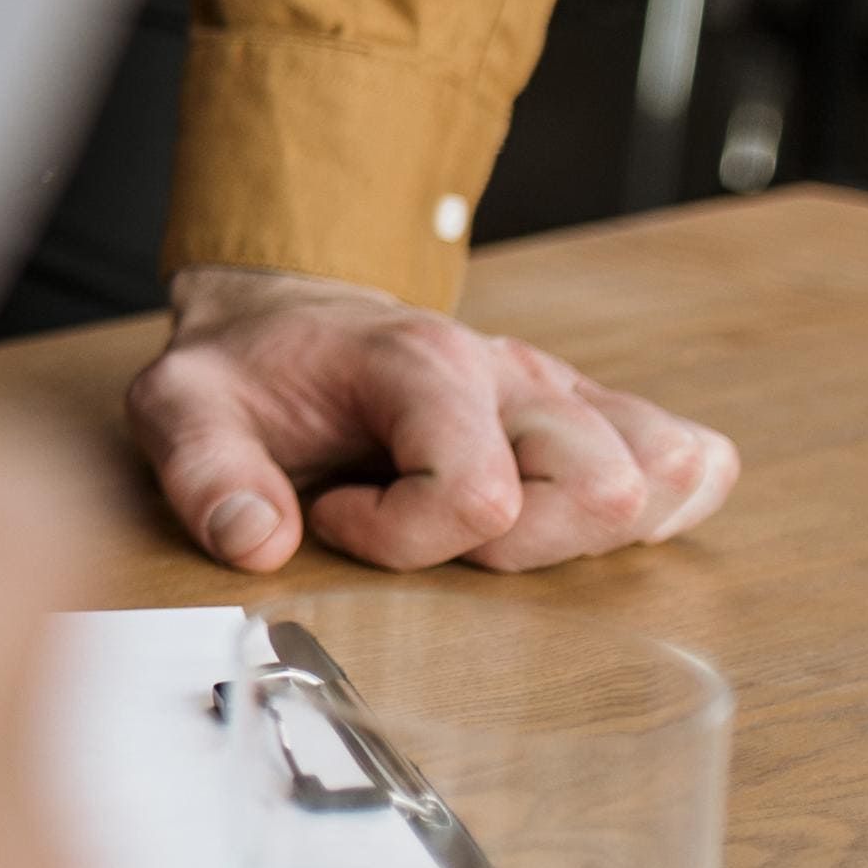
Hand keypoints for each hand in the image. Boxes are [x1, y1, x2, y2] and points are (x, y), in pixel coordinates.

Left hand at [124, 264, 741, 573]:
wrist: (285, 317)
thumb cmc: (249, 369)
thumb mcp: (182, 406)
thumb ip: (205, 471)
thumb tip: (255, 543)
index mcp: (421, 364)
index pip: (478, 493)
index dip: (403, 538)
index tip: (334, 518)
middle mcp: (510, 373)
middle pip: (598, 490)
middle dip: (514, 550)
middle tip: (425, 529)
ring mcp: (559, 393)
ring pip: (658, 479)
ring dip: (582, 535)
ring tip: (487, 525)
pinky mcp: (590, 415)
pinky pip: (685, 462)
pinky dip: (657, 508)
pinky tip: (566, 523)